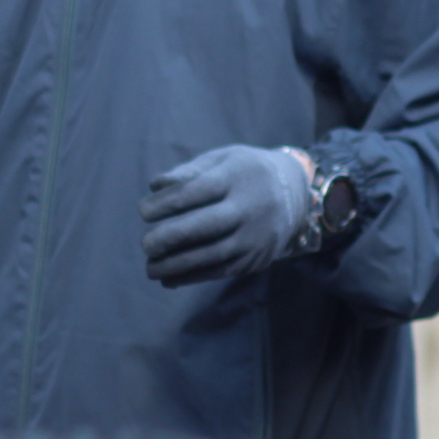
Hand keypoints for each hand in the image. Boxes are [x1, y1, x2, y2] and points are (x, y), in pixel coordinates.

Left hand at [140, 145, 312, 287]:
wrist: (295, 194)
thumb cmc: (244, 172)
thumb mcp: (222, 159)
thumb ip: (189, 172)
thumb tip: (156, 186)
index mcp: (236, 177)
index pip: (196, 191)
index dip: (167, 203)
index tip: (143, 212)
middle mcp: (249, 208)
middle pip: (207, 225)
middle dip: (172, 237)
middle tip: (146, 244)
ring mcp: (255, 236)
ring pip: (213, 255)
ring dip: (178, 265)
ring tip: (151, 268)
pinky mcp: (256, 258)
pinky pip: (222, 271)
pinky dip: (193, 277)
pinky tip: (170, 278)